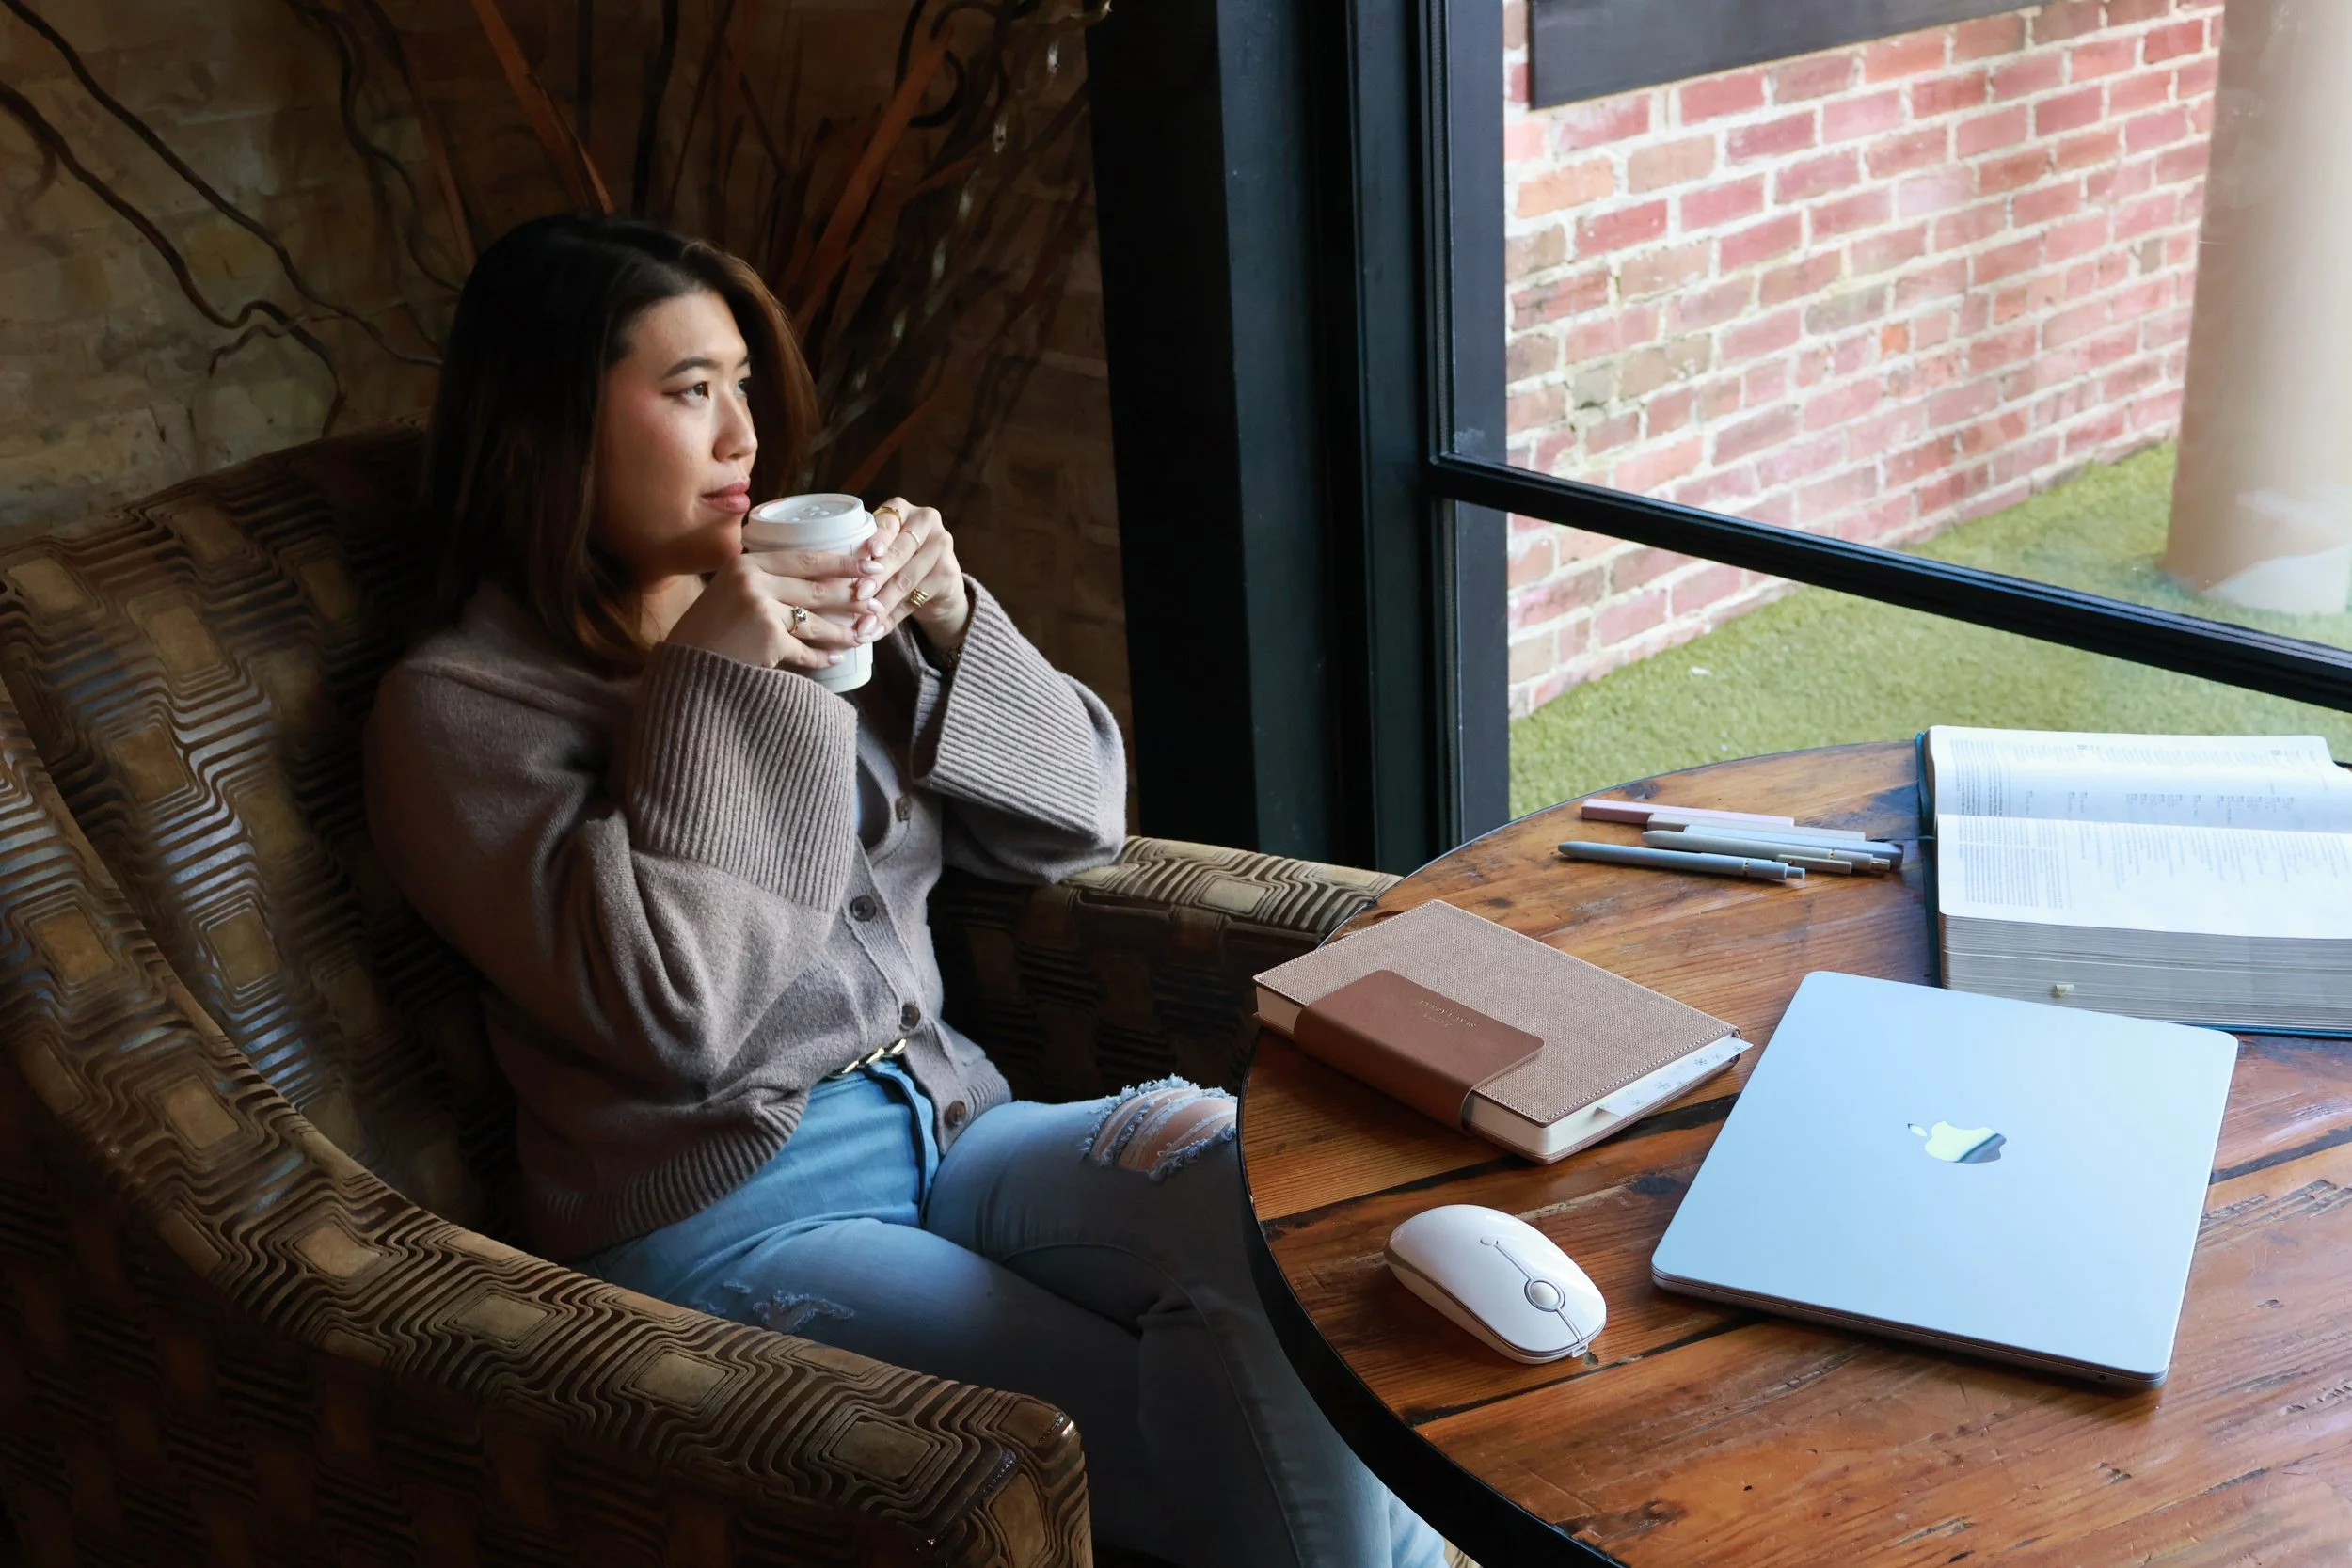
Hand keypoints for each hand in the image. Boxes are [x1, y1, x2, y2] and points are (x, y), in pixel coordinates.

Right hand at [661, 547, 868, 670]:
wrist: (684, 668)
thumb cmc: (706, 633)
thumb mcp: (727, 592)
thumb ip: (760, 582)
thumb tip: (809, 580)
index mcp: (746, 564)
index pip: (805, 557)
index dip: (841, 561)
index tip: (869, 562)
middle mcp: (753, 581)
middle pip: (816, 586)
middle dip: (852, 594)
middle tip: (876, 599)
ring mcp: (761, 609)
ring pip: (816, 620)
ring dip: (844, 629)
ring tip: (862, 634)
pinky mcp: (767, 639)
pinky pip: (806, 650)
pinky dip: (822, 657)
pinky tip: (836, 658)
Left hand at [850, 497, 970, 656]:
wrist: (936, 584)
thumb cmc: (895, 561)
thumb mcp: (881, 549)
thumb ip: (864, 556)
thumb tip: (830, 580)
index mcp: (902, 510)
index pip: (888, 521)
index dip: (879, 537)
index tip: (870, 551)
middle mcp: (926, 521)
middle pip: (898, 552)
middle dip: (876, 576)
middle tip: (858, 594)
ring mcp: (942, 546)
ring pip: (906, 579)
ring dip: (883, 603)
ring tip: (863, 623)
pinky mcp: (949, 574)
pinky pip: (915, 600)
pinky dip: (893, 618)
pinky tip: (877, 631)